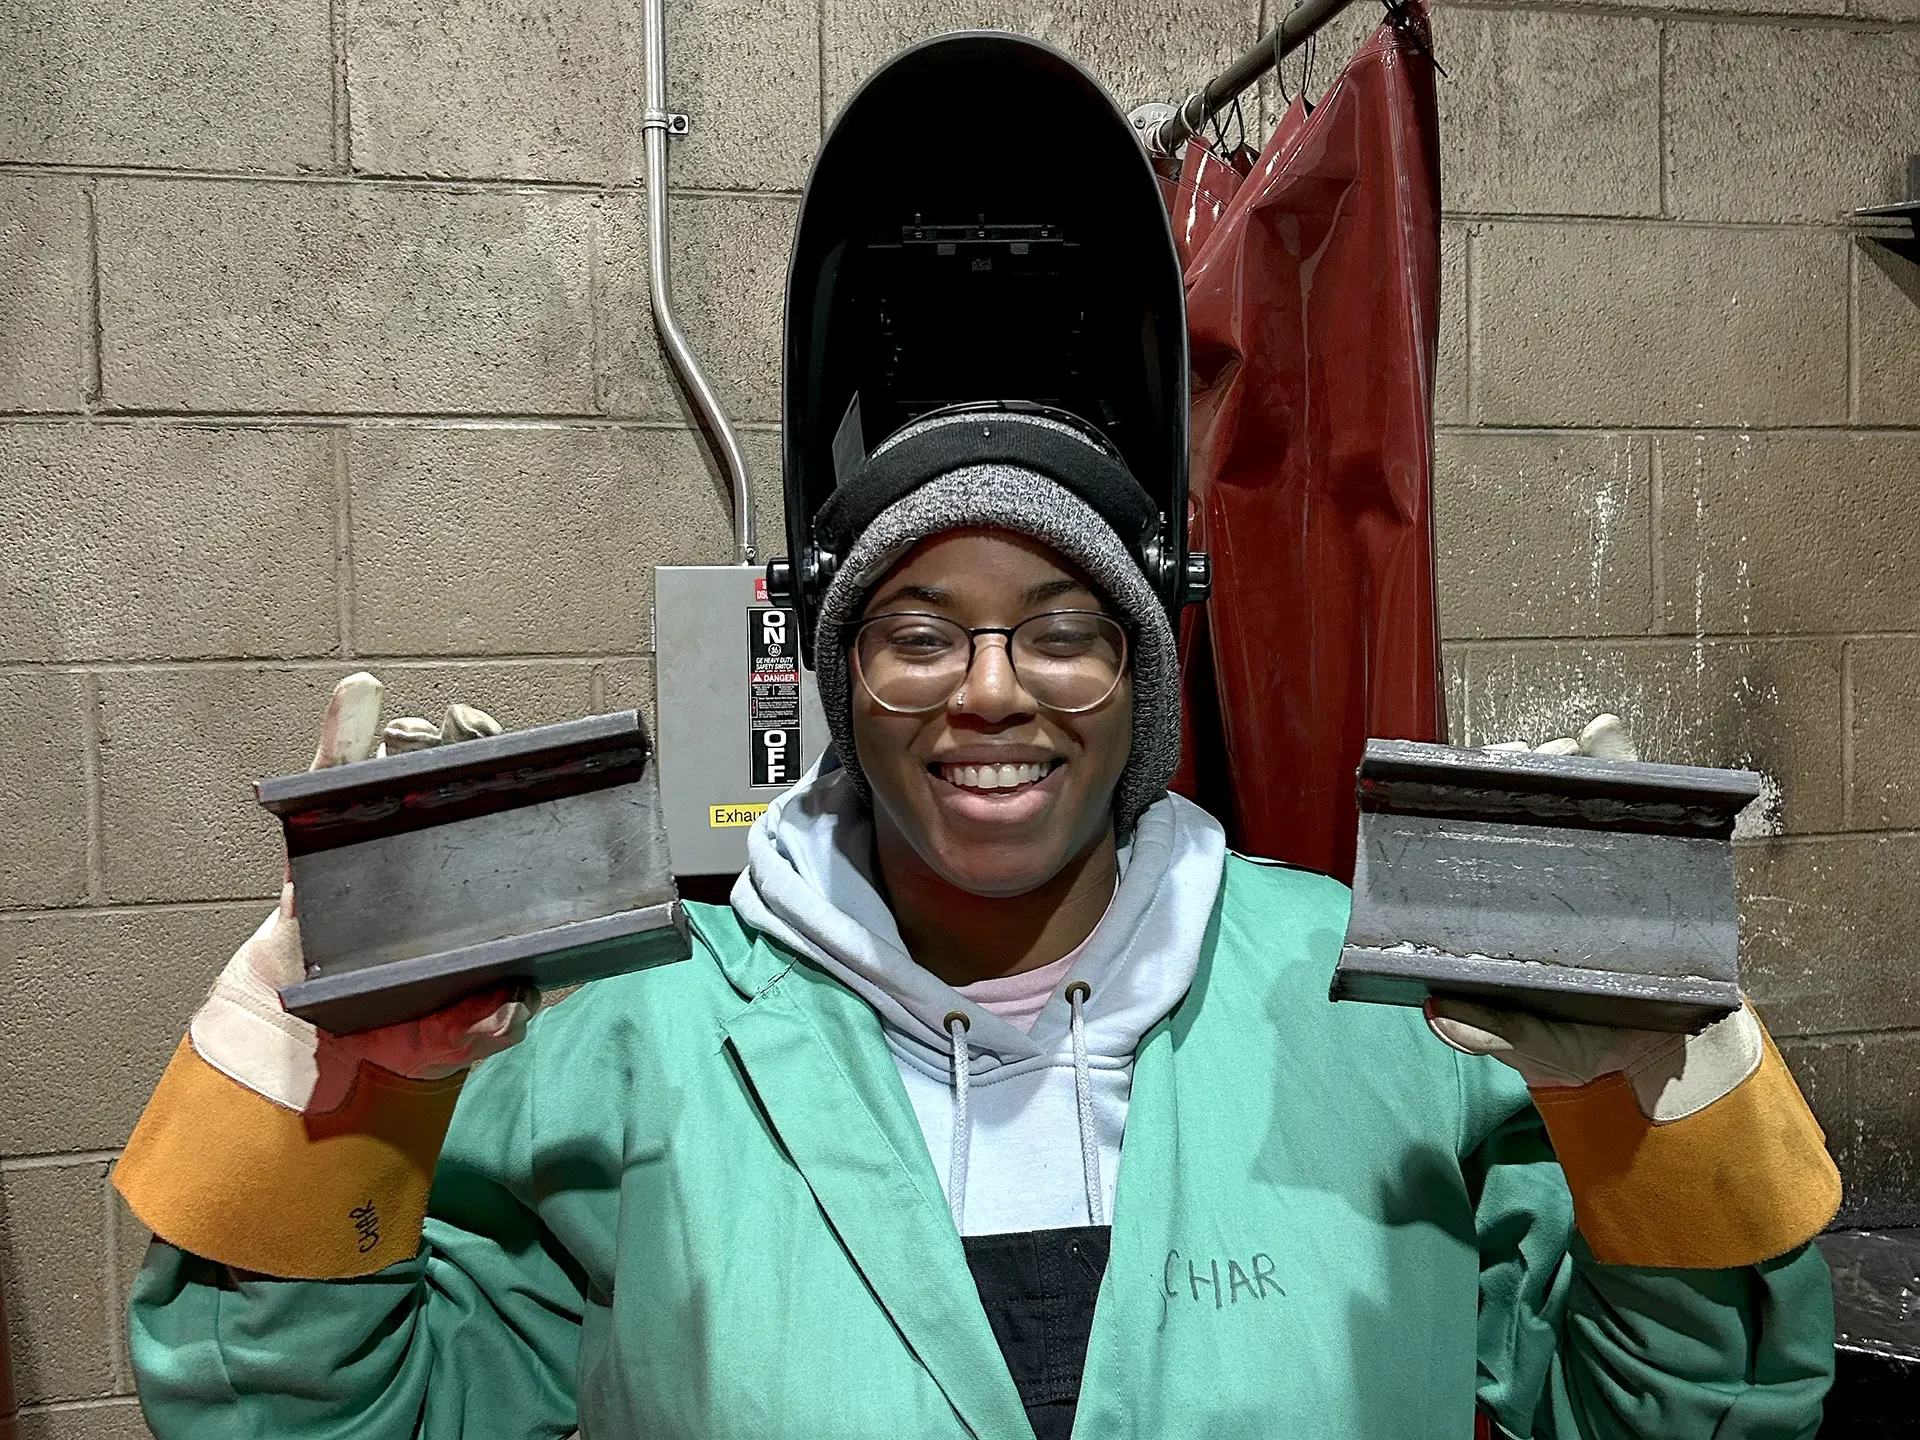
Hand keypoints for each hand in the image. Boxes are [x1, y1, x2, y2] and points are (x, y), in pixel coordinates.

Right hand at [188, 673, 538, 1113]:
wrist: (302, 1047)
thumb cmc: (393, 1034)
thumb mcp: (448, 1042)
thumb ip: (481, 1031)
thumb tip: (513, 1007)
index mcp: (480, 899)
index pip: (520, 837)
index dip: (538, 800)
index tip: (554, 773)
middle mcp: (437, 863)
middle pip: (465, 790)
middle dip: (477, 750)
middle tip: (478, 731)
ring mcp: (382, 848)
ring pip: (404, 775)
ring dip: (416, 737)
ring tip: (422, 723)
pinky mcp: (322, 845)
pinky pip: (334, 780)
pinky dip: (344, 732)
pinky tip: (357, 695)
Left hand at [1435, 711, 1757, 1117]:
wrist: (1659, 1052)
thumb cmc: (1573, 1039)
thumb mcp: (1527, 1043)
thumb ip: (1487, 1032)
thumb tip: (1436, 1010)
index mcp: (1496, 900)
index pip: (1468, 838)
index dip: (1455, 804)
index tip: (1448, 779)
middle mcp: (1538, 866)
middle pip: (1515, 800)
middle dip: (1508, 769)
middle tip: (1508, 759)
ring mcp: (1590, 851)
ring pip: (1569, 785)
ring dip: (1558, 757)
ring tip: (1557, 750)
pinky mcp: (1643, 846)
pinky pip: (1632, 790)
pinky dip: (1618, 754)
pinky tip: (1603, 733)